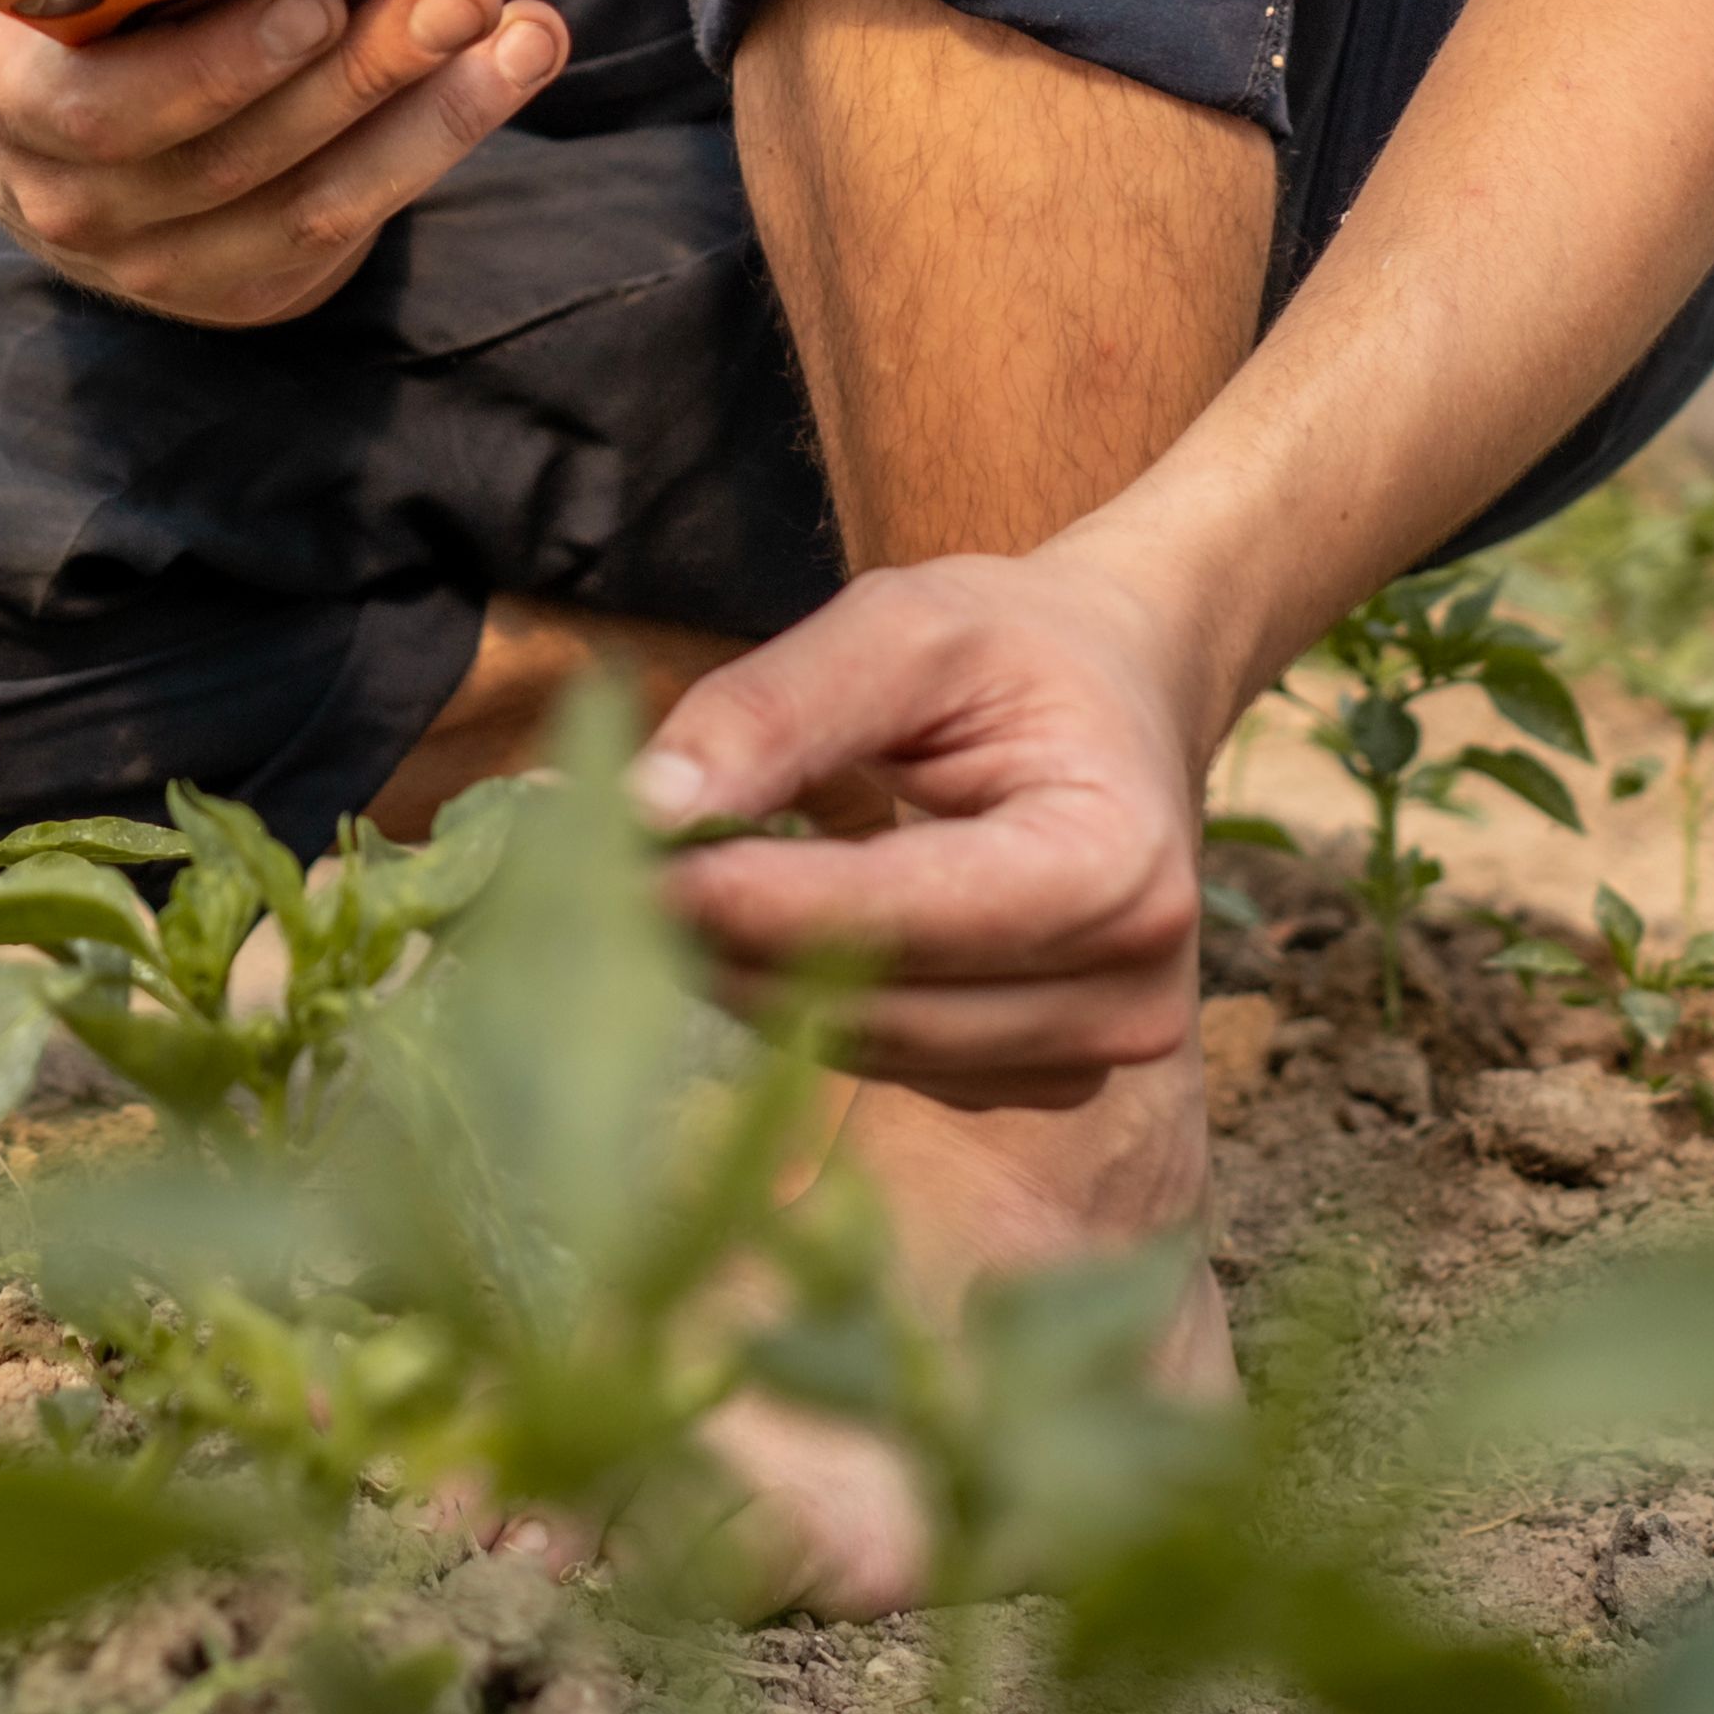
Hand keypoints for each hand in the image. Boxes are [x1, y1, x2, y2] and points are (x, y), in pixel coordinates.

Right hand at [0, 0, 567, 324]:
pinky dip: (435, 141)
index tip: (317, 1)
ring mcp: (151, 267)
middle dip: (365, 68)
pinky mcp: (236, 292)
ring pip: (312, 202)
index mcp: (6, 95)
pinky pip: (348, 227)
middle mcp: (65, 204)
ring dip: (434, 113)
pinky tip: (503, 69)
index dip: (216, 64)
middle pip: (236, 155)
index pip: (103, 105)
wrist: (71, 105)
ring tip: (520, 33)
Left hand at [635, 549, 1216, 1110]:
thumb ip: (775, 710)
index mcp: (1116, 867)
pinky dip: (787, 993)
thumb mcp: (902, 627)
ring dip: (737, 971)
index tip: (621, 863)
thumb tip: (645, 807)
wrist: (1118, 698)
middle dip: (719, 936)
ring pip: (853, 1044)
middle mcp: (1121, 993)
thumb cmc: (1013, 651)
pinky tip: (743, 921)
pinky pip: (871, 1057)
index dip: (752, 897)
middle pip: (870, 1001)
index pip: (902, 915)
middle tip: (592, 870)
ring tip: (656, 880)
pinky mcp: (1029, 1086)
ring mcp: (1082, 1058)